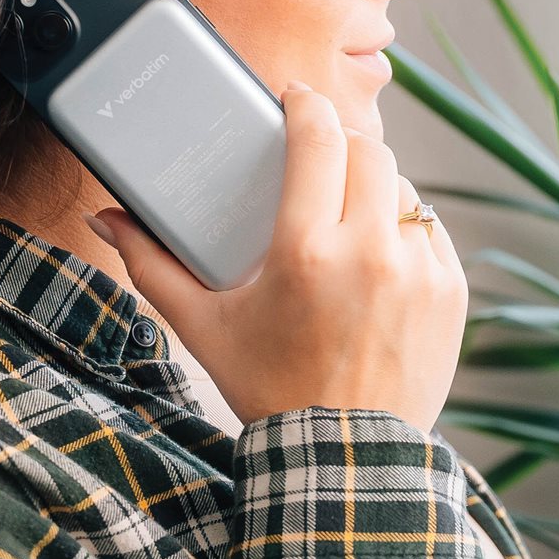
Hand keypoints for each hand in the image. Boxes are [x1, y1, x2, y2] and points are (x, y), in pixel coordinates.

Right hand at [86, 83, 466, 435]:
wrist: (344, 459)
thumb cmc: (269, 389)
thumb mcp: (203, 328)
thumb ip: (152, 266)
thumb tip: (106, 219)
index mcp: (304, 251)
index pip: (318, 138)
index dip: (307, 105)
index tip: (296, 100)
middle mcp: (369, 252)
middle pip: (367, 150)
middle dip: (342, 145)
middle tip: (318, 157)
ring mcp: (419, 271)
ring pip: (402, 190)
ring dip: (374, 190)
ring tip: (346, 215)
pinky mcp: (451, 291)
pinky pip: (430, 232)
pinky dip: (405, 234)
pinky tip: (378, 257)